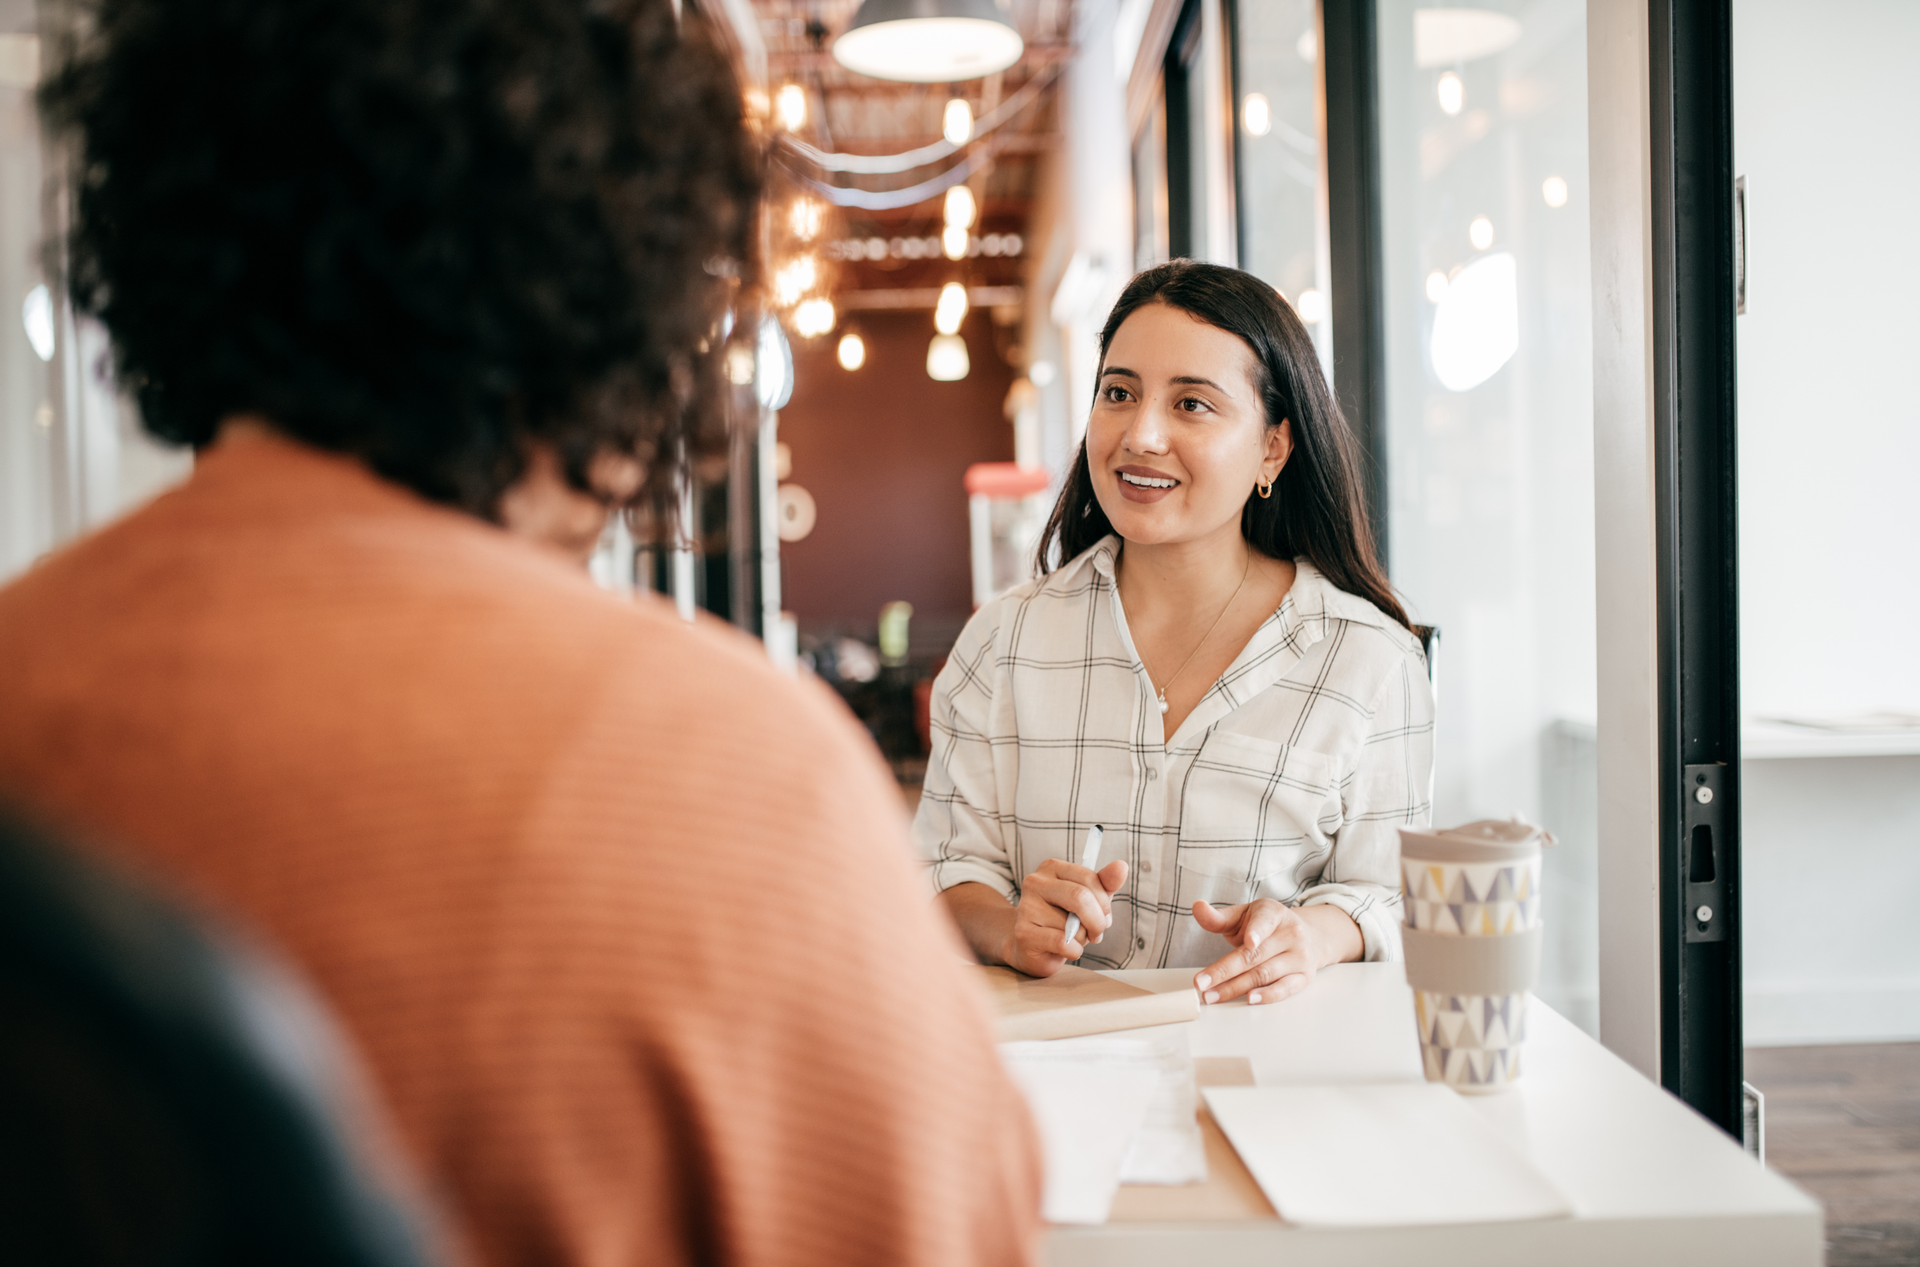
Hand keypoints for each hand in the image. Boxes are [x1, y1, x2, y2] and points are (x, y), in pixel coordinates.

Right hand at [1000, 858, 1129, 977]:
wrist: (1032, 947)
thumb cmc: (1064, 920)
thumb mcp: (1089, 899)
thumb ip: (1105, 883)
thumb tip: (1122, 866)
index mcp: (1051, 868)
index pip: (1088, 878)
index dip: (1103, 901)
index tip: (1104, 915)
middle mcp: (1035, 882)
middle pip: (1080, 897)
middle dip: (1097, 920)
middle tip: (1097, 932)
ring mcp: (1026, 907)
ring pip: (1072, 924)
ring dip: (1083, 938)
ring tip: (1074, 939)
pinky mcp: (1024, 933)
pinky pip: (1063, 942)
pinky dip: (1074, 951)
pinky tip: (1066, 950)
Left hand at [1190, 899, 1357, 1005]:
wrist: (1308, 934)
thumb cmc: (1265, 925)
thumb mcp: (1243, 915)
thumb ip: (1219, 917)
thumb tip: (1197, 907)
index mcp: (1273, 913)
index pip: (1264, 922)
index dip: (1256, 932)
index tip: (1248, 942)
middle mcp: (1291, 934)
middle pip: (1255, 956)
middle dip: (1225, 971)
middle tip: (1201, 983)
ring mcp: (1299, 956)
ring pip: (1264, 974)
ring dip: (1236, 988)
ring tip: (1212, 995)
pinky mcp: (1304, 977)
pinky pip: (1285, 989)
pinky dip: (1267, 996)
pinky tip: (1249, 999)